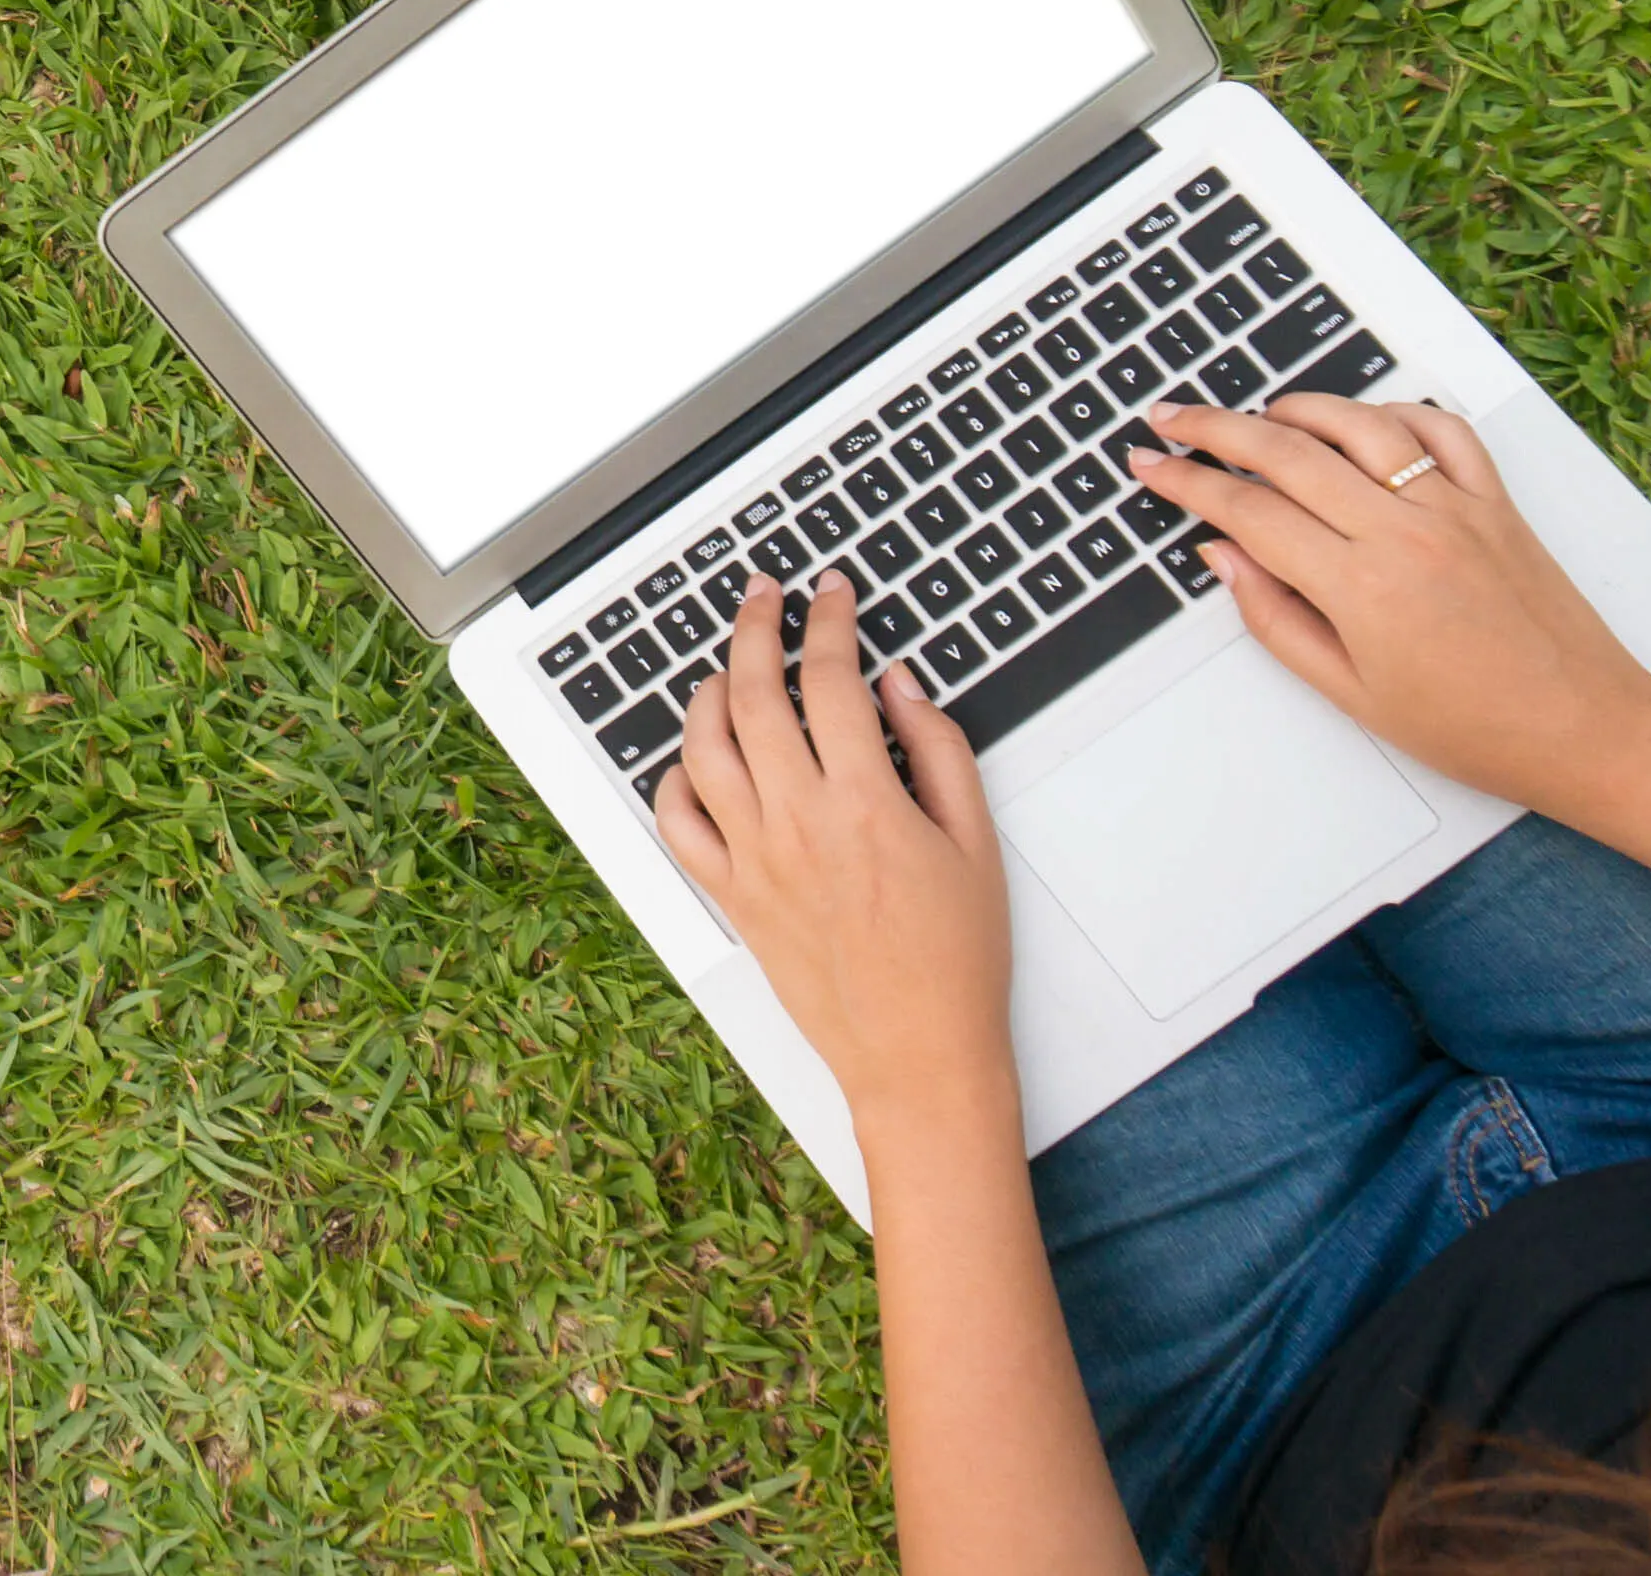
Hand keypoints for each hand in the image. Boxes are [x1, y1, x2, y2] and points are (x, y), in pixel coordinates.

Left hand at [653, 569, 1020, 1139]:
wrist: (918, 1056)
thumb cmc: (957, 958)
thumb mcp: (975, 843)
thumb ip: (936, 749)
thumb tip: (897, 682)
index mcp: (864, 805)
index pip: (829, 682)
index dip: (828, 623)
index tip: (830, 594)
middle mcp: (797, 825)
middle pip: (751, 697)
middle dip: (754, 629)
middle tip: (764, 596)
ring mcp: (754, 861)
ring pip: (703, 750)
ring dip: (707, 692)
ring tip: (727, 665)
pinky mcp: (732, 896)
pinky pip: (678, 824)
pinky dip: (675, 779)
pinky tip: (695, 757)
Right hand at [1137, 395, 1650, 819]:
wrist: (1588, 731)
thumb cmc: (1477, 729)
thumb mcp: (1353, 695)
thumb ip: (1278, 621)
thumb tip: (1226, 562)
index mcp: (1361, 585)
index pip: (1249, 512)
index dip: (1188, 484)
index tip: (1152, 469)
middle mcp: (1406, 531)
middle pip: (1287, 452)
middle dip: (1215, 429)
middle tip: (1172, 420)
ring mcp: (1456, 508)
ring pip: (1360, 425)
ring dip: (1298, 407)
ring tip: (1259, 412)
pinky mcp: (1499, 503)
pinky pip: (1443, 431)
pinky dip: (1398, 413)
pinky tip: (1368, 422)